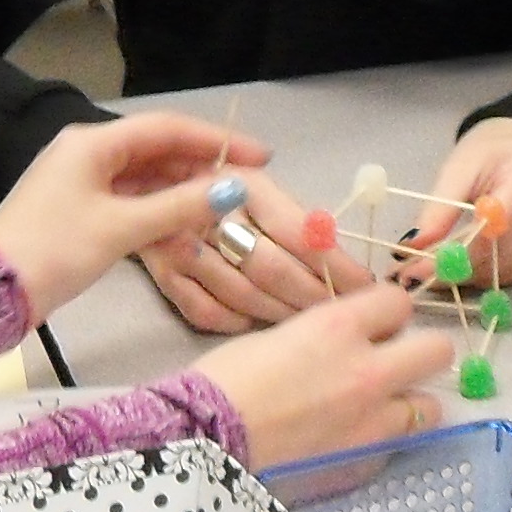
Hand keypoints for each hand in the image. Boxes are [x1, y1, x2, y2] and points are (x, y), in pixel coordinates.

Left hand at [0, 113, 262, 319]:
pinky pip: (130, 202)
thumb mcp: (121, 228)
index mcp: (93, 143)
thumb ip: (179, 207)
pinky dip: (158, 214)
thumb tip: (232, 189)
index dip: (217, 140)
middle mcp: (88, 153)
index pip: (167, 129)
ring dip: (182, 194)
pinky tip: (186, 231)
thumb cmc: (54, 250)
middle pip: (157, 152)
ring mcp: (82, 183)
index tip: (260, 155)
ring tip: (222, 212)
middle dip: (201, 169)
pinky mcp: (79, 211)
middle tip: (245, 191)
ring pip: (145, 179)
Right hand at [136, 167, 367, 334]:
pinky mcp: (162, 274)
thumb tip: (337, 250)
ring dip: (283, 315)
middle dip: (314, 298)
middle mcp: (210, 214)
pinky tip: (261, 325)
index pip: (300, 234)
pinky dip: (238, 323)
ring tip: (311, 326)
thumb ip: (296, 215)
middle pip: (274, 271)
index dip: (336, 266)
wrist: (144, 185)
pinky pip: (206, 313)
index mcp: (244, 184)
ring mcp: (181, 247)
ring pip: (244, 296)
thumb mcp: (258, 186)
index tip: (366, 288)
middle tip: (342, 317)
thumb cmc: (218, 188)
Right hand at [191, 283, 455, 465]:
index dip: (388, 311)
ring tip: (379, 405)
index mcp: (338, 327)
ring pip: (429, 405)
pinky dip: (385, 437)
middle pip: (437, 350)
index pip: (398, 301)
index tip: (375, 322)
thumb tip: (346, 338)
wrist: (205, 440)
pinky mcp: (365, 460)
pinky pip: (398, 442)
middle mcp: (368, 369)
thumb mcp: (278, 335)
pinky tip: (354, 436)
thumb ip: (324, 333)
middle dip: (419, 351)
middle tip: (392, 360)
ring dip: (409, 400)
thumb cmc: (224, 380)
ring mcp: (373, 419)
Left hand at [399, 119, 511, 290]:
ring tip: (448, 265)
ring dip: (476, 276)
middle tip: (423, 274)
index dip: (454, 255)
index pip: (493, 231)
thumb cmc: (495, 153)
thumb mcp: (460, 167)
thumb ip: (438, 208)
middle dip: (459, 270)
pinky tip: (485, 259)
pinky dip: (501, 274)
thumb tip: (412, 248)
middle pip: (505, 256)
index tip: (417, 270)